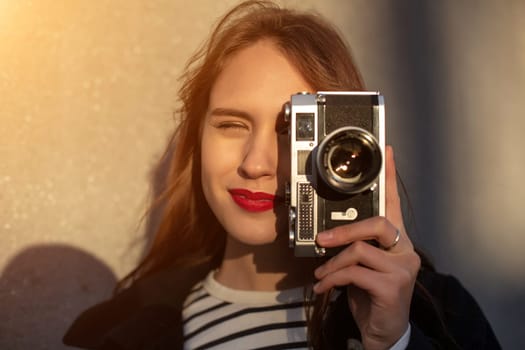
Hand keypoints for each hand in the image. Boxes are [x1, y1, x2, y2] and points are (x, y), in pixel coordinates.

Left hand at [313, 145, 420, 349]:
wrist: (383, 330)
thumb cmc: (370, 293)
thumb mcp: (362, 265)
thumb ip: (355, 245)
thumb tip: (328, 232)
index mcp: (397, 241)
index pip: (395, 203)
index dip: (390, 177)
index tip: (387, 152)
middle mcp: (405, 250)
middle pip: (378, 224)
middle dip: (345, 230)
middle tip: (323, 238)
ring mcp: (403, 268)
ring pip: (360, 250)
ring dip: (333, 263)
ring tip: (322, 276)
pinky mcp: (394, 287)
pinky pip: (354, 272)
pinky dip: (333, 278)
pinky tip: (325, 288)